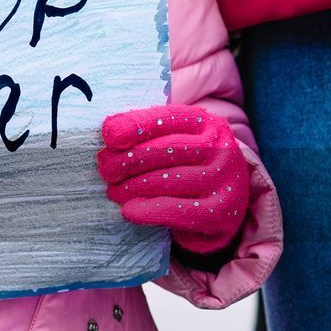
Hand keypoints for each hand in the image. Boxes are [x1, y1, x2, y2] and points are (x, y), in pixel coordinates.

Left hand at [98, 105, 249, 253]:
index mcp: (208, 124)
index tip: (108, 137)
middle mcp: (221, 148)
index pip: (166, 119)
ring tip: (114, 192)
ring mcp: (224, 180)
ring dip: (131, 187)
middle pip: (164, 150)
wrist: (224, 211)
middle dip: (127, 160)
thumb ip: (149, 134)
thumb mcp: (177, 144)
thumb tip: (110, 130)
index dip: (134, 125)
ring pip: (166, 180)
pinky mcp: (221, 212)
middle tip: (106, 171)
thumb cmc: (190, 171)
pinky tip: (129, 211)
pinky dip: (147, 211)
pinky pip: (177, 210)